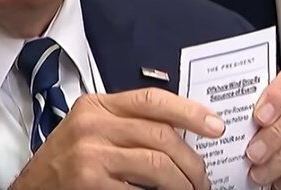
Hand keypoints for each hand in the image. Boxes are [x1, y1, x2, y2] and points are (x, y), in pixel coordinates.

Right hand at [10, 87, 223, 189]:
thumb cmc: (65, 163)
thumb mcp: (90, 131)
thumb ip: (126, 124)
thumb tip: (179, 132)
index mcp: (96, 106)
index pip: (152, 100)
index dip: (190, 112)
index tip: (215, 126)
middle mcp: (92, 124)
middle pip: (161, 135)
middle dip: (192, 162)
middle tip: (203, 179)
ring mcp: (91, 154)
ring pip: (158, 164)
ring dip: (183, 184)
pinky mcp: (92, 183)